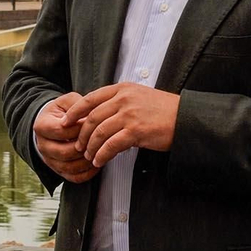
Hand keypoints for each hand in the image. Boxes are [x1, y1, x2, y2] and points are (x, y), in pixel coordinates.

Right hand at [33, 93, 96, 183]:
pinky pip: (73, 177)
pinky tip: (97, 163)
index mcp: (42, 126)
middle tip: (99, 140)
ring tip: (100, 152)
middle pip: (64, 152)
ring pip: (68, 167)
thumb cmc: (64, 111)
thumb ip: (78, 106)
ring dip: (87, 161)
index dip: (79, 128)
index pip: (61, 131)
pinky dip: (87, 173)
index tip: (92, 123)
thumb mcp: (68, 101)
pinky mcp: (58, 170)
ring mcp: (49, 160)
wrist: (55, 123)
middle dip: (84, 147)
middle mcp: (42, 145)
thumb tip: (90, 118)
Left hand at [64, 83, 179, 167]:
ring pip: (99, 132)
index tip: (65, 122)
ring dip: (90, 147)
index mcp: (122, 89)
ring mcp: (130, 114)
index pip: (90, 98)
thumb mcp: (140, 97)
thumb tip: (100, 116)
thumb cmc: (164, 111)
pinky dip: (102, 155)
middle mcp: (124, 99)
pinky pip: (111, 145)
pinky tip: (100, 161)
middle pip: (92, 118)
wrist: (186, 118)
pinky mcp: (136, 131)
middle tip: (78, 145)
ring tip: (89, 156)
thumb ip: (120, 102)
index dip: (74, 111)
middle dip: (81, 134)